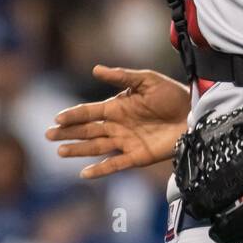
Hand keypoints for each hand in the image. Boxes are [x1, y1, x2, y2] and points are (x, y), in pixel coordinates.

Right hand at [46, 65, 190, 178]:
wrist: (194, 113)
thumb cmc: (172, 95)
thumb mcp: (147, 80)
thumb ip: (122, 76)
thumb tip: (95, 69)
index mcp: (117, 107)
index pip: (89, 112)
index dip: (73, 115)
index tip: (57, 118)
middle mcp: (117, 126)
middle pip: (87, 131)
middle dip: (68, 133)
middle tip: (49, 135)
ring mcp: (126, 142)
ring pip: (96, 147)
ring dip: (78, 150)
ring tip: (60, 152)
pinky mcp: (137, 156)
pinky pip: (115, 164)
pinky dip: (100, 170)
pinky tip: (84, 173)